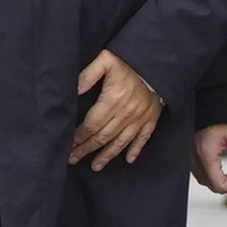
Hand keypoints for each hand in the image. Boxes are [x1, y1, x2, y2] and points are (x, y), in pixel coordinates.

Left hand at [68, 48, 164, 170]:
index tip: (69, 146)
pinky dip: (136, 150)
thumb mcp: (105, 60)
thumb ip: (88, 75)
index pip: (91, 125)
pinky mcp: (151, 118)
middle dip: (86, 149)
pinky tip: (128, 160)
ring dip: (107, 156)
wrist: (157, 61)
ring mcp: (139, 118)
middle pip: (102, 137)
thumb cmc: (129, 60)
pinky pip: (143, 138)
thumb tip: (74, 90)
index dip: (79, 137)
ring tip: (95, 166)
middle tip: (73, 159)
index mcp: (112, 100)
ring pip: (120, 142)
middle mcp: (125, 113)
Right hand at [195, 123, 226, 191]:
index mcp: (206, 155)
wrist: (209, 108)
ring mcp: (191, 160)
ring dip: (222, 178)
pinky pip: (202, 174)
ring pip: (208, 182)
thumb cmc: (220, 118)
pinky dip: (215, 172)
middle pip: (213, 186)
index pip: (219, 185)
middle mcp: (195, 160)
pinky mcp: (192, 158)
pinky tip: (222, 162)